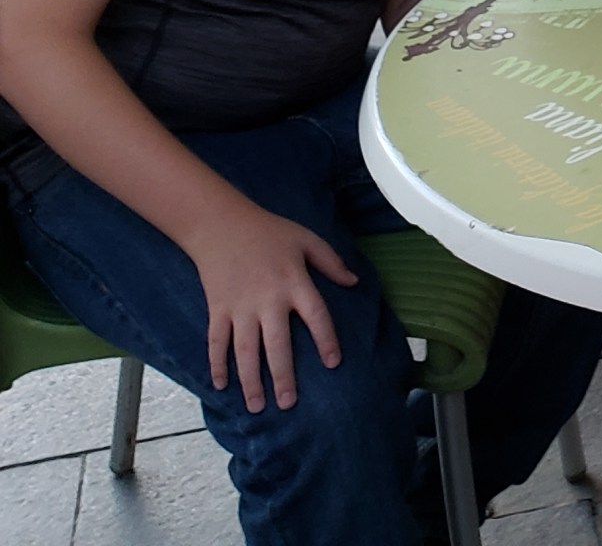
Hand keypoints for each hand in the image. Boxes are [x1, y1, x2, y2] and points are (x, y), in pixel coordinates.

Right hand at [188, 202, 357, 411]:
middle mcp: (268, 299)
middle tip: (289, 403)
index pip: (316, 316)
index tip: (334, 363)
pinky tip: (220, 386)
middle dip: (283, 376)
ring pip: (245, 351)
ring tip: (257, 407)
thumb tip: (354, 281)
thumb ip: (331, 262)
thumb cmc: (270, 232)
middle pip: (277, 344)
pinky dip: (216, 364)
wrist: (223, 225)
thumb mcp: (307, 240)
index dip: (326, 340)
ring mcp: (240, 307)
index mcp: (294, 282)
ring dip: (250, 381)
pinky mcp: (217, 310)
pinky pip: (216, 343)